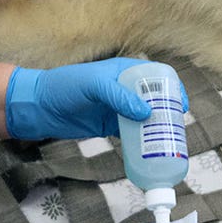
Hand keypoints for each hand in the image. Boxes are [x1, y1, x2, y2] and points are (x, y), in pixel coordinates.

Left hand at [5, 57, 187, 139]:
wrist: (39, 107)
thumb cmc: (64, 86)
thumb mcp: (93, 85)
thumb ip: (119, 96)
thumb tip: (147, 113)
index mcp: (125, 71)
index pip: (157, 76)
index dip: (172, 89)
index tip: (181, 105)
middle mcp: (125, 89)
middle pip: (156, 100)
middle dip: (169, 113)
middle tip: (177, 129)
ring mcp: (119, 108)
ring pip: (146, 118)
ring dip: (158, 129)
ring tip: (169, 143)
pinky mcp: (111, 125)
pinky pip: (132, 134)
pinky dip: (142, 142)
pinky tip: (150, 151)